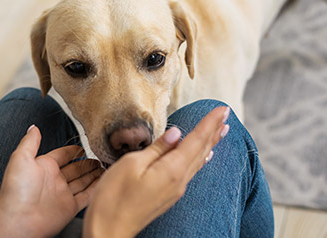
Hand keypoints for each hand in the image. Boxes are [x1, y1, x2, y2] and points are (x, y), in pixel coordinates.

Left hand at [0, 125, 101, 237]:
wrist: (19, 220)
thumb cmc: (17, 190)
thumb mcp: (21, 158)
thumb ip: (30, 142)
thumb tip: (33, 127)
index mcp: (44, 167)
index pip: (62, 155)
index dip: (74, 150)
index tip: (85, 146)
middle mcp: (54, 180)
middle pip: (76, 168)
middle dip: (88, 162)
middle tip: (102, 156)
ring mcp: (63, 194)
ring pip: (83, 181)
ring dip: (94, 174)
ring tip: (107, 166)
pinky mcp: (70, 208)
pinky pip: (87, 196)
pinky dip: (96, 189)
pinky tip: (105, 181)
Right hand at [83, 106, 229, 237]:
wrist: (109, 230)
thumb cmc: (114, 197)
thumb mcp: (131, 164)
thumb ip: (157, 148)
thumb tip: (176, 133)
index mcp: (171, 169)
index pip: (196, 140)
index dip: (209, 123)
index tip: (222, 109)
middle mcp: (179, 180)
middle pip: (201, 150)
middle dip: (214, 131)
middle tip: (226, 115)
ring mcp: (174, 190)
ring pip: (198, 161)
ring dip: (210, 144)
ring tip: (221, 132)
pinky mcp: (168, 196)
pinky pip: (190, 172)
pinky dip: (200, 159)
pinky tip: (204, 157)